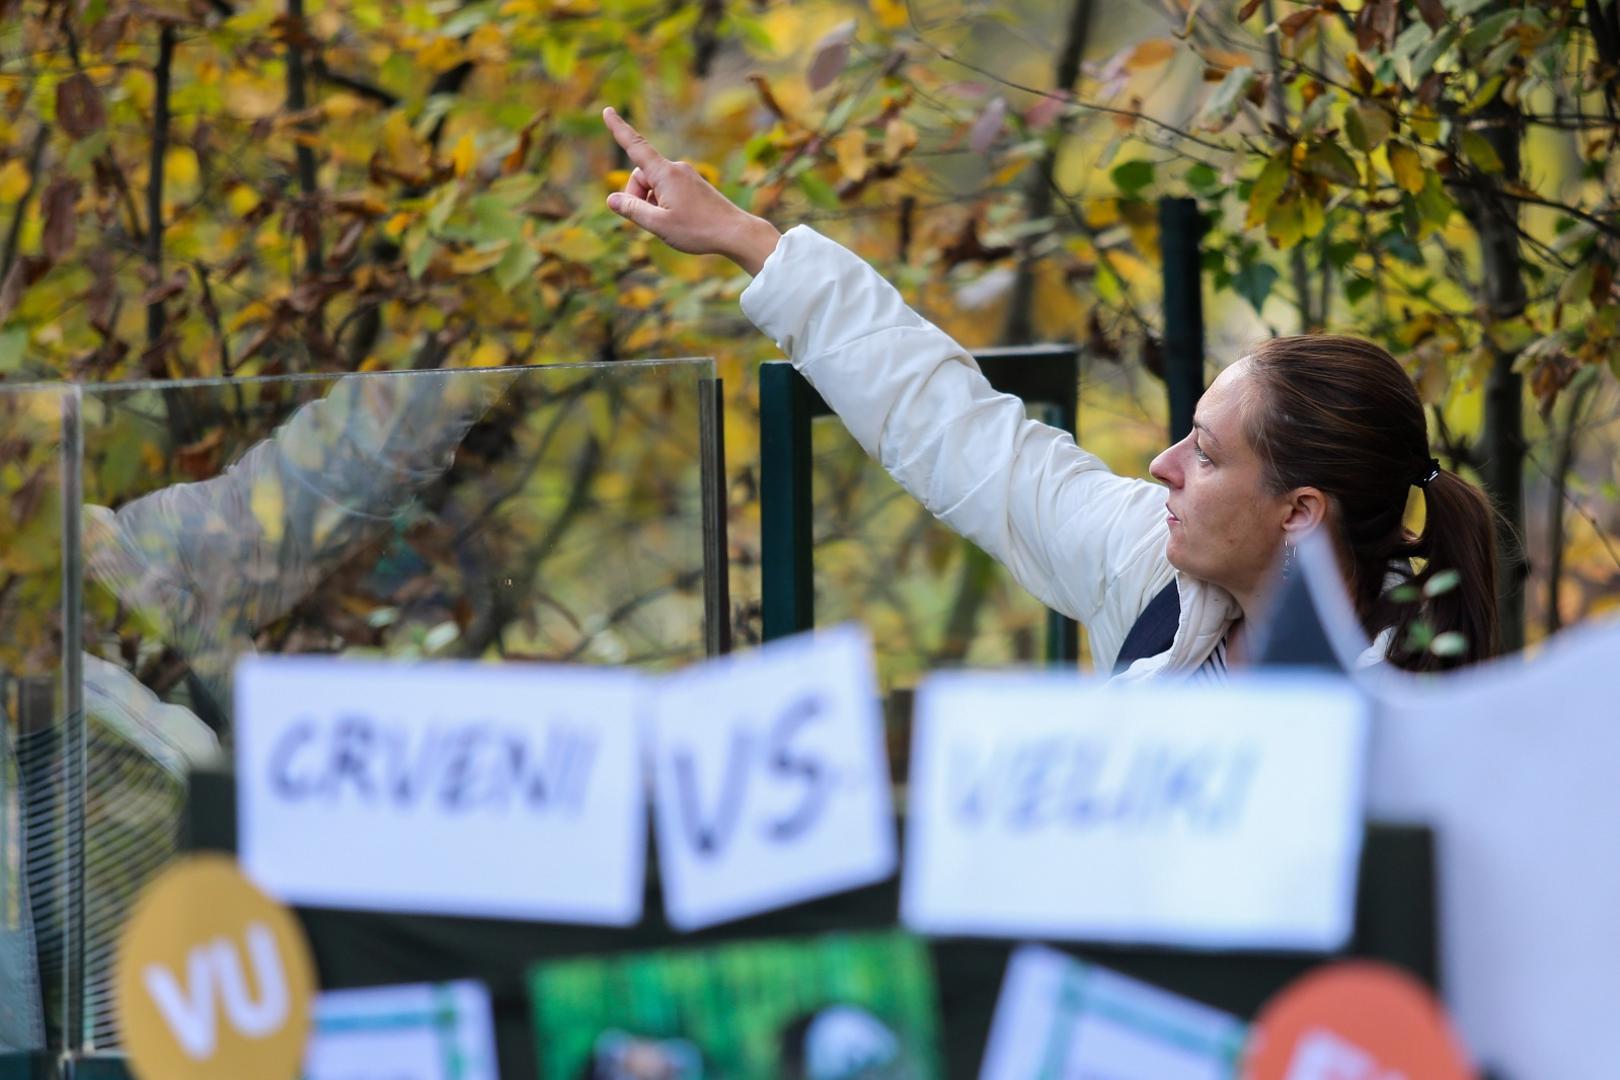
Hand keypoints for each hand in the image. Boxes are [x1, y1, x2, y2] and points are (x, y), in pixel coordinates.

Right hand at [601, 107, 780, 274]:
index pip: (635, 146)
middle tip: (649, 221)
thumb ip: (632, 210)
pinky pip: (669, 190)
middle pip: (642, 175)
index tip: (607, 110)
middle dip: (637, 196)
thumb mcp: (659, 224)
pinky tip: (679, 222)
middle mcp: (676, 169)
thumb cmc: (698, 230)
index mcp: (665, 173)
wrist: (736, 233)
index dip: (619, 129)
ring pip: (656, 185)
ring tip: (669, 224)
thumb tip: (611, 199)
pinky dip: (665, 203)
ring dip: (652, 202)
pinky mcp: (695, 185)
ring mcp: (687, 176)